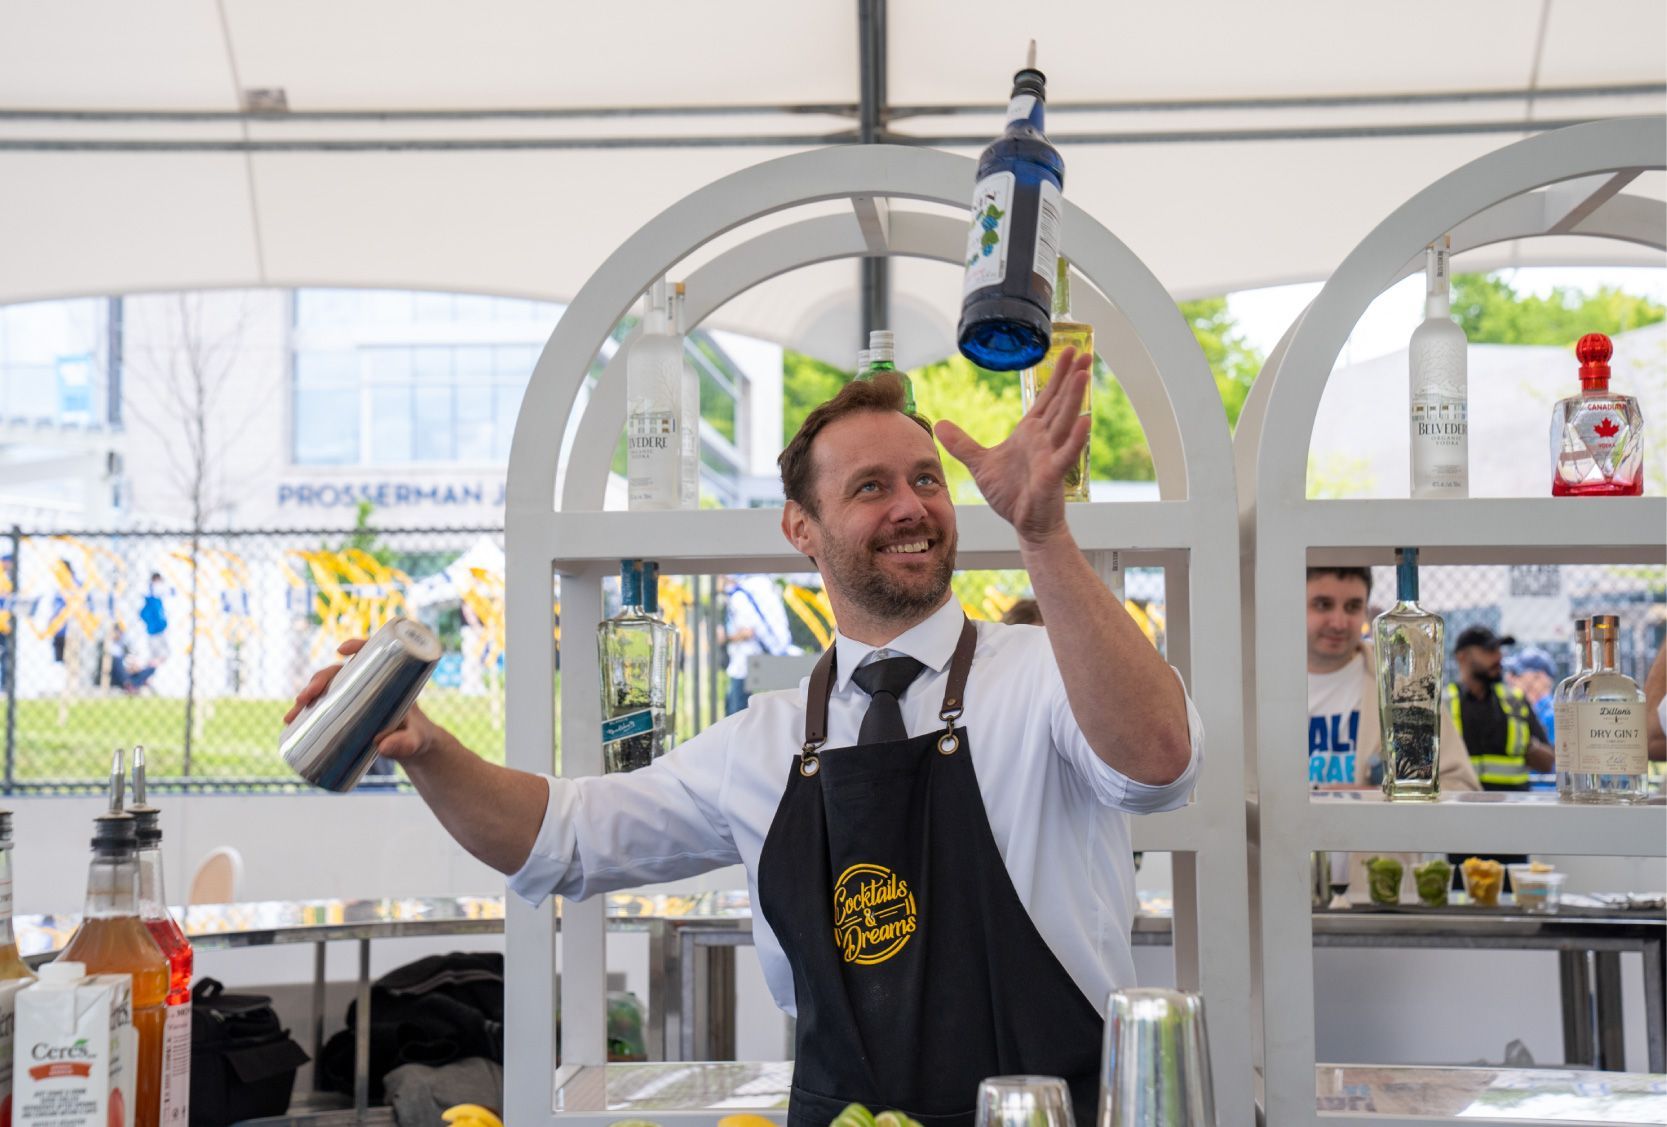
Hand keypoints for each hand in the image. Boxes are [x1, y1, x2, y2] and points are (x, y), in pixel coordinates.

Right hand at [283, 639, 441, 762]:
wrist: (415, 748)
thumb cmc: (418, 737)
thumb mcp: (415, 741)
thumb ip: (405, 744)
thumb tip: (382, 746)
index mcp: (389, 680)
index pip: (373, 654)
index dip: (357, 646)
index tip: (342, 650)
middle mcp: (368, 684)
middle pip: (341, 672)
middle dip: (319, 680)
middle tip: (306, 697)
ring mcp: (355, 698)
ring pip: (327, 689)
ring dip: (306, 697)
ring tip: (291, 715)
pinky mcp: (346, 712)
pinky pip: (323, 706)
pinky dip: (306, 712)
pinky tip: (290, 721)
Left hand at [935, 346, 1090, 545]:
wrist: (1024, 523)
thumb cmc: (1010, 494)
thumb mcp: (980, 463)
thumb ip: (962, 444)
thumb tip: (939, 425)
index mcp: (1030, 433)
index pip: (1045, 397)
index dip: (1056, 375)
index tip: (1068, 351)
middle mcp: (1044, 439)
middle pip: (1060, 402)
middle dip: (1071, 377)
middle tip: (1084, 352)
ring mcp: (1051, 455)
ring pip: (1065, 421)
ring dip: (1074, 398)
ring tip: (1084, 374)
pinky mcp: (1053, 474)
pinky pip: (1065, 453)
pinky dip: (1075, 438)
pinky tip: (1085, 420)